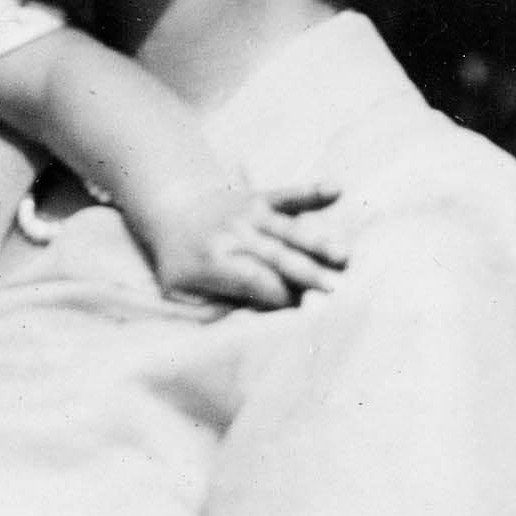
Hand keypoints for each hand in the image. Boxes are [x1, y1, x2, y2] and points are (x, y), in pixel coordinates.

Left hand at [131, 180, 346, 310]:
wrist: (171, 209)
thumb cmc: (180, 261)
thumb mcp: (180, 292)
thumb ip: (208, 310)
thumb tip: (241, 325)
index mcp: (212, 262)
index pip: (255, 282)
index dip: (279, 296)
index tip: (304, 310)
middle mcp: (232, 235)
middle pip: (277, 258)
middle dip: (306, 275)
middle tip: (336, 291)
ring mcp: (248, 214)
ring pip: (289, 230)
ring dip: (318, 242)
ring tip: (344, 256)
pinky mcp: (260, 199)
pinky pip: (287, 195)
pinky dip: (311, 192)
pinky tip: (336, 189)